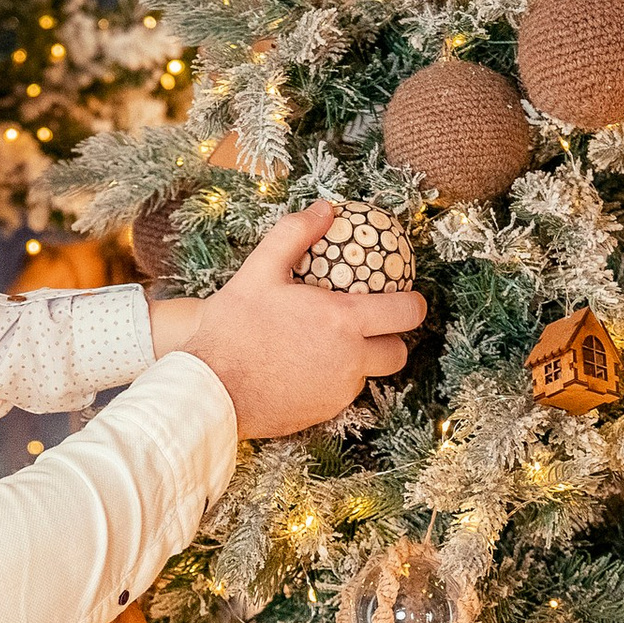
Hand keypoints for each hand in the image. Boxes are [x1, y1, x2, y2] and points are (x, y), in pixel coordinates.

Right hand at [180, 201, 426, 438]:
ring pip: (368, 376)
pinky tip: (303, 367)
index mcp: (344, 321)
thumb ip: (295, 234)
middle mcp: (350, 360)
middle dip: (393, 338)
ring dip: (360, 361)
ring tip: (328, 344)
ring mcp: (337, 392)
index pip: (406, 313)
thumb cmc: (232, 328)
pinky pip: (339, 395)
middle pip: (397, 353)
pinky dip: (331, 381)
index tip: (406, 299)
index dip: (414, 304)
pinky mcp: (321, 414)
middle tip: (372, 326)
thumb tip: (324, 208)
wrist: (209, 389)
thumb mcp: (259, 271)